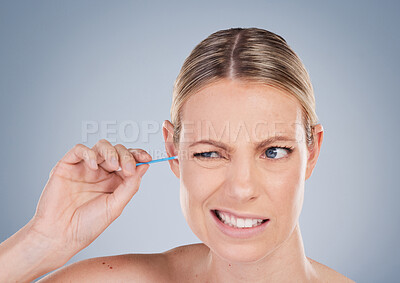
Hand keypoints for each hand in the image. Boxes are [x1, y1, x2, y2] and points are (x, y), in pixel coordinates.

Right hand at [30, 139, 150, 261]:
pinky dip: (88, 153)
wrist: (60, 236)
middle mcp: (100, 172)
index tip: (147, 158)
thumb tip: (145, 166)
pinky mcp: (67, 165)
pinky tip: (92, 165)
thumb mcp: (115, 206)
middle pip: (118, 151)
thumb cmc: (86, 225)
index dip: (138, 156)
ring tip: (113, 165)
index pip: (129, 161)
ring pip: (101, 146)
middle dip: (126, 156)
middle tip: (128, 168)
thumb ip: (130, 186)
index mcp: (114, 181)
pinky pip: (79, 149)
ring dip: (111, 152)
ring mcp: (84, 167)